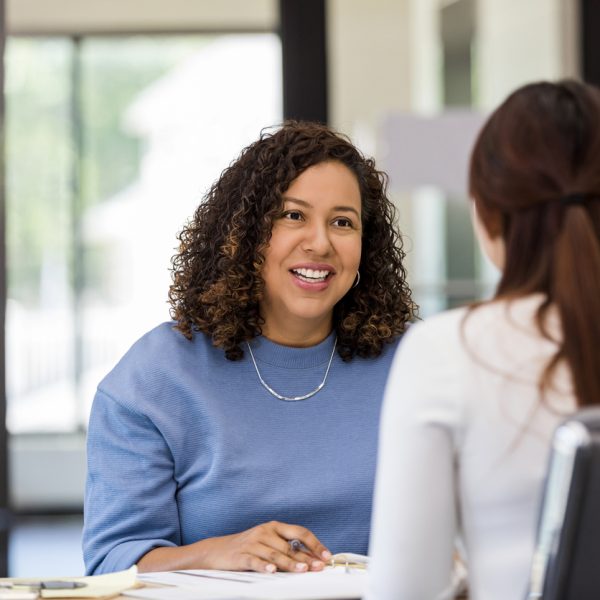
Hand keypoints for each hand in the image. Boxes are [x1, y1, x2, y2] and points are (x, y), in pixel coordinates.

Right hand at [198, 521, 331, 572]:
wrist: (217, 551)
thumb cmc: (248, 548)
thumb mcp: (268, 544)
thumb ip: (287, 550)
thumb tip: (312, 560)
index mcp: (274, 527)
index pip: (300, 532)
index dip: (315, 543)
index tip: (326, 555)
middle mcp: (265, 532)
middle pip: (289, 546)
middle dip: (306, 557)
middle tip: (318, 567)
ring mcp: (253, 542)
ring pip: (275, 553)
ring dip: (290, 563)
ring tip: (302, 570)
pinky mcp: (241, 555)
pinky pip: (255, 560)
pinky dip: (264, 566)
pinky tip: (271, 571)